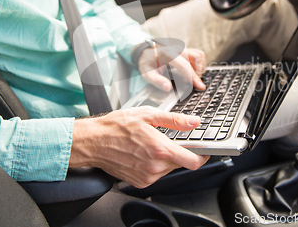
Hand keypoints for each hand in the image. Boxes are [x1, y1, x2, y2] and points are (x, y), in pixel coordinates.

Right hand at [69, 107, 209, 187]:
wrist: (93, 142)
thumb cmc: (116, 127)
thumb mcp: (148, 115)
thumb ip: (175, 120)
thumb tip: (194, 122)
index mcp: (160, 150)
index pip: (193, 161)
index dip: (203, 156)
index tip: (204, 150)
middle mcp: (155, 167)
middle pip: (181, 163)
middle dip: (180, 151)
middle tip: (168, 139)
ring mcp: (147, 177)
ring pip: (169, 169)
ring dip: (166, 158)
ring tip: (150, 144)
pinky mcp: (140, 182)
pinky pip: (156, 174)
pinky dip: (155, 164)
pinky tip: (143, 153)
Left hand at [138, 47, 206, 91]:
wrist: (145, 52)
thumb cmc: (147, 63)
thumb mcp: (147, 74)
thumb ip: (157, 81)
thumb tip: (168, 88)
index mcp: (168, 54)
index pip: (185, 65)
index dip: (193, 77)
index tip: (199, 86)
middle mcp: (177, 49)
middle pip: (196, 57)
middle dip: (198, 72)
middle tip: (191, 82)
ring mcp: (182, 48)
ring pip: (199, 55)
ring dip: (199, 67)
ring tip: (190, 77)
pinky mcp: (185, 49)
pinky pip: (198, 54)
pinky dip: (199, 63)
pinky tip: (191, 71)